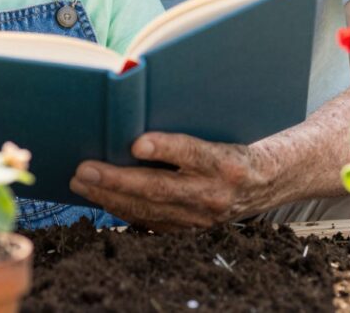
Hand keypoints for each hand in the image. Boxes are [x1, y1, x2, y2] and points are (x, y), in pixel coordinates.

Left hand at [69, 132, 279, 230]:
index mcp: (225, 162)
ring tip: (82, 183)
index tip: (136, 142)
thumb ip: (187, 132)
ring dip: (111, 196)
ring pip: (149, 208)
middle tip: (83, 170)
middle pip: (160, 188)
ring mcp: (202, 217)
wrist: (268, 182)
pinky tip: (102, 198)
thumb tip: (141, 120)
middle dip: (117, 180)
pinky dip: (124, 209)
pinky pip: (152, 221)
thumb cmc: (236, 147)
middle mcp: (214, 192)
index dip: (165, 147)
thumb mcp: (222, 131)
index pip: (192, 153)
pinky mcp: (192, 229)